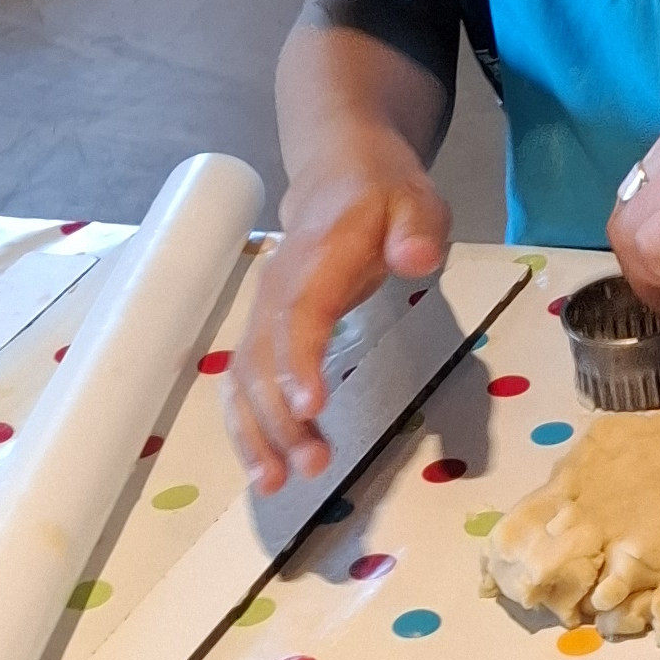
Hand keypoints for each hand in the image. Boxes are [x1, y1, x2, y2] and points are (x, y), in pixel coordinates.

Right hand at [230, 154, 450, 494]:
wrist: (337, 175)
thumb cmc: (383, 196)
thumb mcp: (416, 201)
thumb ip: (417, 230)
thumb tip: (417, 259)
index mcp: (318, 258)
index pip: (302, 313)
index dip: (300, 361)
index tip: (309, 407)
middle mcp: (278, 290)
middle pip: (266, 358)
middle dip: (281, 417)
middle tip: (311, 466)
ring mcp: (263, 313)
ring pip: (245, 377)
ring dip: (257, 432)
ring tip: (276, 483)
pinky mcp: (263, 332)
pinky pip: (242, 383)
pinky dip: (247, 426)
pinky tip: (263, 468)